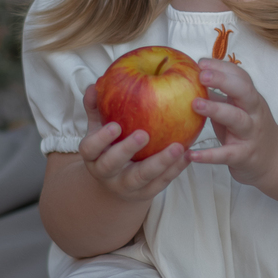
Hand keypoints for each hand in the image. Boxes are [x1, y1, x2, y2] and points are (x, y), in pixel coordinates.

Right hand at [79, 84, 190, 201]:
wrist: (117, 182)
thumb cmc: (110, 145)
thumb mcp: (99, 128)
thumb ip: (97, 107)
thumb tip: (95, 85)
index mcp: (93, 155)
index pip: (89, 148)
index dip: (101, 139)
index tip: (115, 126)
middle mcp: (106, 173)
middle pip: (112, 165)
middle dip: (127, 150)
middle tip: (144, 134)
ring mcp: (126, 185)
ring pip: (142, 178)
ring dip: (160, 163)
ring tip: (177, 147)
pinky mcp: (146, 193)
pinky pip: (161, 183)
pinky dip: (175, 169)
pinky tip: (187, 155)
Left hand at [186, 57, 277, 185]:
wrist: (274, 158)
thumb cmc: (248, 129)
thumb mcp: (237, 109)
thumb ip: (218, 96)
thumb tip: (190, 80)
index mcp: (251, 98)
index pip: (240, 76)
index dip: (222, 67)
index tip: (201, 63)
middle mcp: (254, 113)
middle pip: (244, 91)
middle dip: (223, 81)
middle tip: (201, 76)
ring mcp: (250, 134)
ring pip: (237, 118)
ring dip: (216, 109)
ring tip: (195, 104)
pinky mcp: (244, 156)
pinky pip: (226, 154)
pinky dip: (209, 155)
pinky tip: (192, 155)